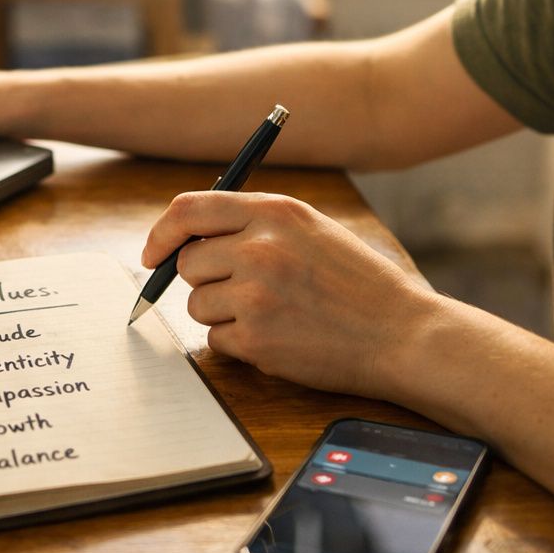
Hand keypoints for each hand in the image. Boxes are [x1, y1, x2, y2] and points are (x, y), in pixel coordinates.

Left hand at [143, 191, 438, 398]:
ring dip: (223, 314)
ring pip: (197, 304)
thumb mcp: (309, 229)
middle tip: (243, 291)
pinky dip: (238, 343)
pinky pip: (216, 340)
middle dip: (205, 279)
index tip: (153, 254)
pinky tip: (278, 336)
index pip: (188, 210)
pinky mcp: (256, 338)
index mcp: (274, 212)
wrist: (399, 333)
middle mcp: (260, 248)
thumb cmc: (355, 282)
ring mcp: (256, 294)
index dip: (162, 233)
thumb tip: (187, 236)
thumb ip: (252, 223)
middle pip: (187, 262)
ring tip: (272, 314)